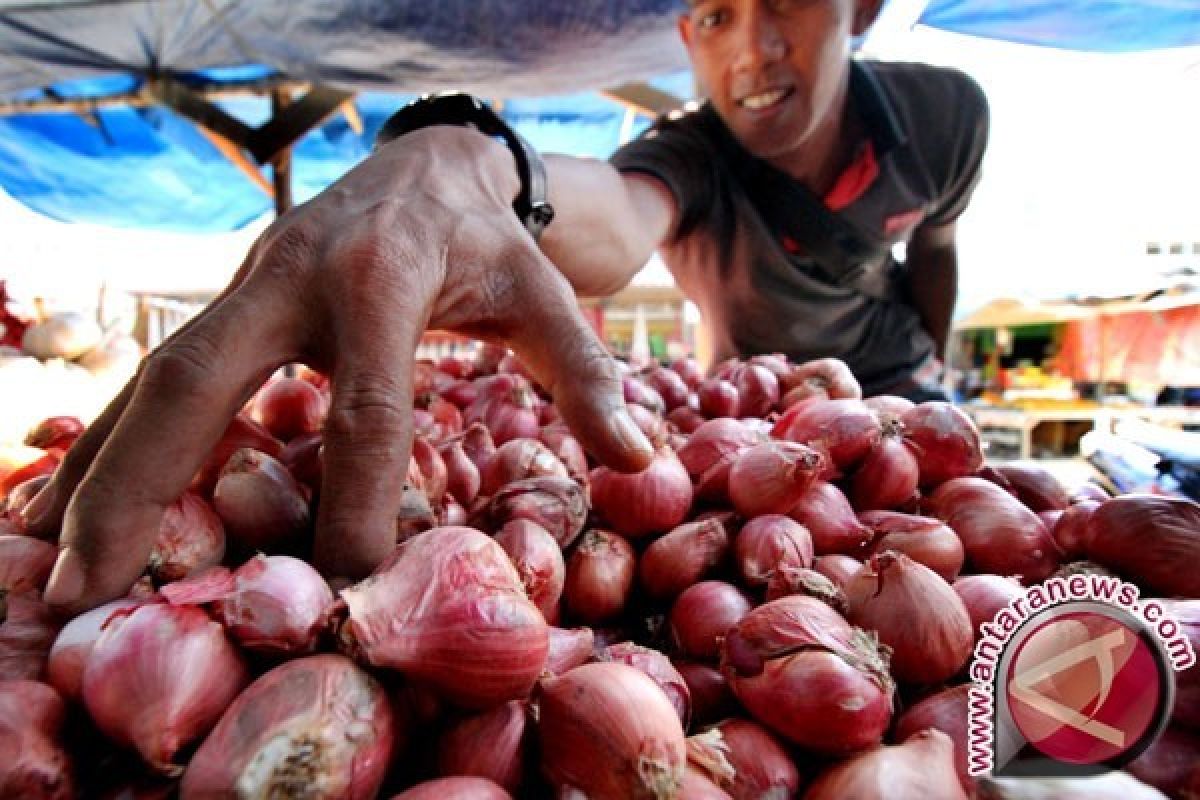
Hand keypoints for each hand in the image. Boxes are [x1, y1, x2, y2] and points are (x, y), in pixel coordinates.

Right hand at [28, 127, 653, 614]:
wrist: (428, 165)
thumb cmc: (489, 242)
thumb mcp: (544, 294)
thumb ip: (587, 373)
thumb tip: (641, 461)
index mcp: (381, 278)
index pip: (360, 406)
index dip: (350, 499)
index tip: (338, 586)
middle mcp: (288, 277)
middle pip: (196, 380)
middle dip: (143, 484)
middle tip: (96, 587)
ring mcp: (243, 288)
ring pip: (149, 382)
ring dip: (97, 476)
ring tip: (55, 574)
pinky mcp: (225, 304)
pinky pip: (151, 380)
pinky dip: (107, 446)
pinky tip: (66, 509)